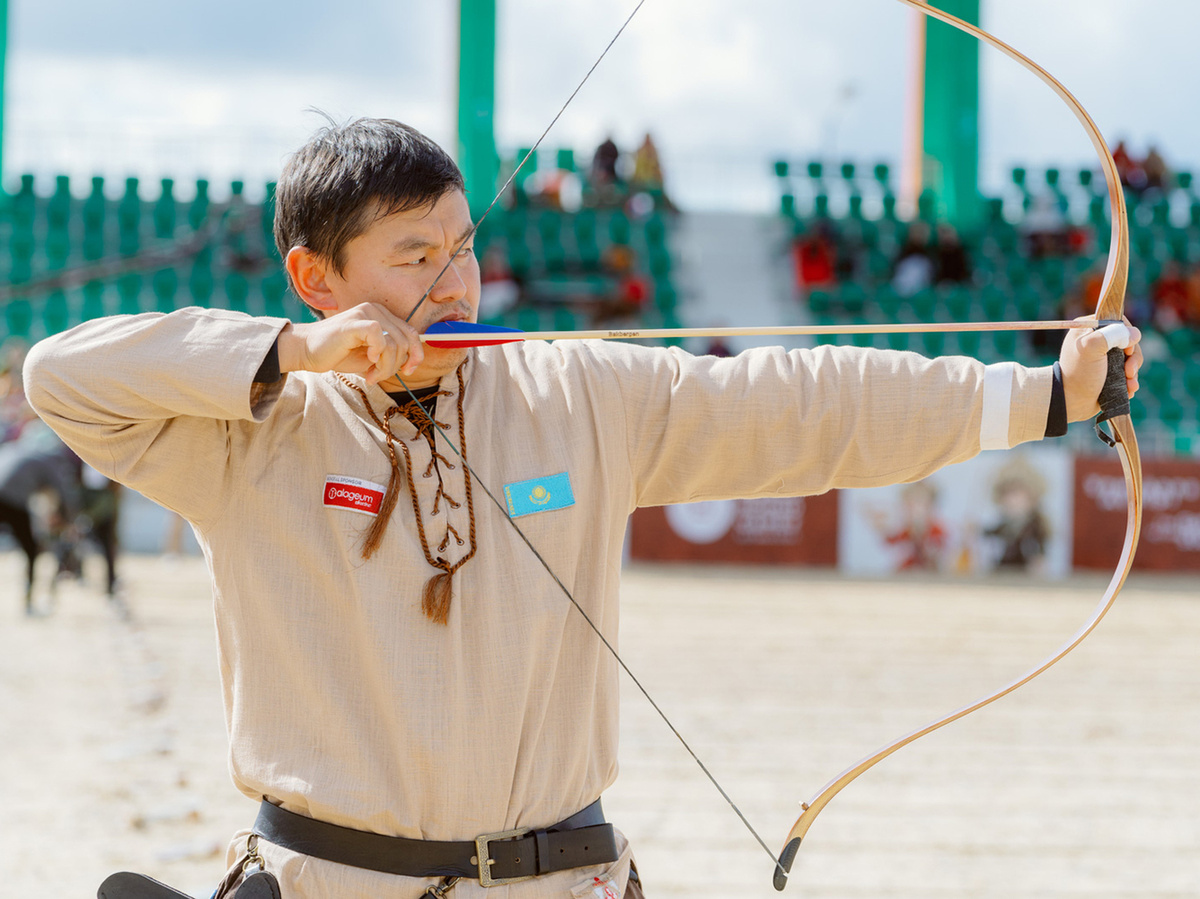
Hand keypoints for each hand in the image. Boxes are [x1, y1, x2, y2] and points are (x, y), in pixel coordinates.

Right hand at [277, 304, 425, 385]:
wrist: (307, 352)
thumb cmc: (339, 354)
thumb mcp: (372, 356)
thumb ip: (391, 354)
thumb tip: (412, 362)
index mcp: (382, 315)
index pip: (411, 333)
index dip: (416, 354)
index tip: (408, 371)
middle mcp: (376, 310)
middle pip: (405, 341)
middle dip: (395, 365)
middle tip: (377, 376)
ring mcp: (365, 313)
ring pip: (394, 343)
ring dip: (386, 367)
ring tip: (370, 375)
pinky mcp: (355, 322)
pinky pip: (380, 337)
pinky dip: (379, 355)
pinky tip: (368, 362)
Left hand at [1058, 316, 1142, 421]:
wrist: (1071, 402)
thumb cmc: (1080, 374)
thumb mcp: (1091, 348)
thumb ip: (1113, 335)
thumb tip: (1135, 334)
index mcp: (1088, 329)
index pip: (1117, 322)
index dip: (1127, 335)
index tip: (1127, 350)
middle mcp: (1095, 341)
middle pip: (1127, 341)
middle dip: (1133, 357)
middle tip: (1129, 371)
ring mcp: (1103, 358)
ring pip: (1130, 358)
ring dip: (1133, 372)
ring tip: (1129, 384)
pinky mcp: (1109, 373)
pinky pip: (1127, 373)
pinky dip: (1130, 381)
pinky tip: (1128, 389)